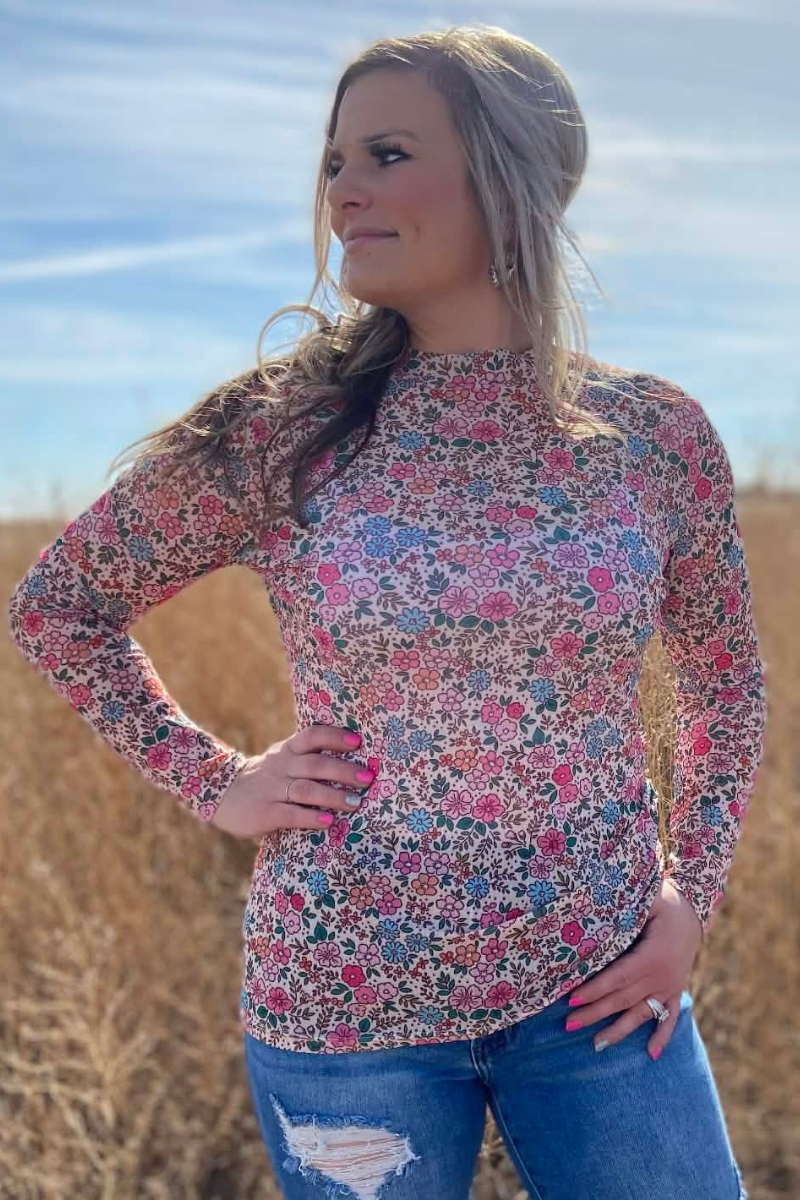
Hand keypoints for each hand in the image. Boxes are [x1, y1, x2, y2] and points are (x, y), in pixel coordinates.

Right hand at [209, 723, 374, 839]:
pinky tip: (328, 822)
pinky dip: (310, 818)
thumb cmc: (268, 778)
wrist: (223, 795)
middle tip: (367, 778)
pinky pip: (290, 814)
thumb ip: (309, 758)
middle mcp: (281, 766)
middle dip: (344, 771)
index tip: (358, 742)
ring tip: (355, 803)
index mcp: (288, 750)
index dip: (335, 737)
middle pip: (315, 765)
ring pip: (305, 790)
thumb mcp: (283, 759)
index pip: (312, 736)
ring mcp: (272, 789)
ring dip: (333, 796)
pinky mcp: (265, 812)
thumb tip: (356, 762)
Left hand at [564, 876, 702, 1059]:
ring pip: (642, 1013)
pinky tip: (651, 1055)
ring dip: (619, 1030)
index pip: (618, 977)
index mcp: (653, 955)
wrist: (693, 911)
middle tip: (569, 1023)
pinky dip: (662, 1037)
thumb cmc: (663, 901)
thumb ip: (625, 907)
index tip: (572, 997)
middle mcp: (663, 976)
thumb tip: (596, 909)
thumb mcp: (647, 898)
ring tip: (596, 1044)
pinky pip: (670, 1018)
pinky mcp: (675, 990)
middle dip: (596, 1012)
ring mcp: (670, 986)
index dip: (595, 989)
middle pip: (624, 999)